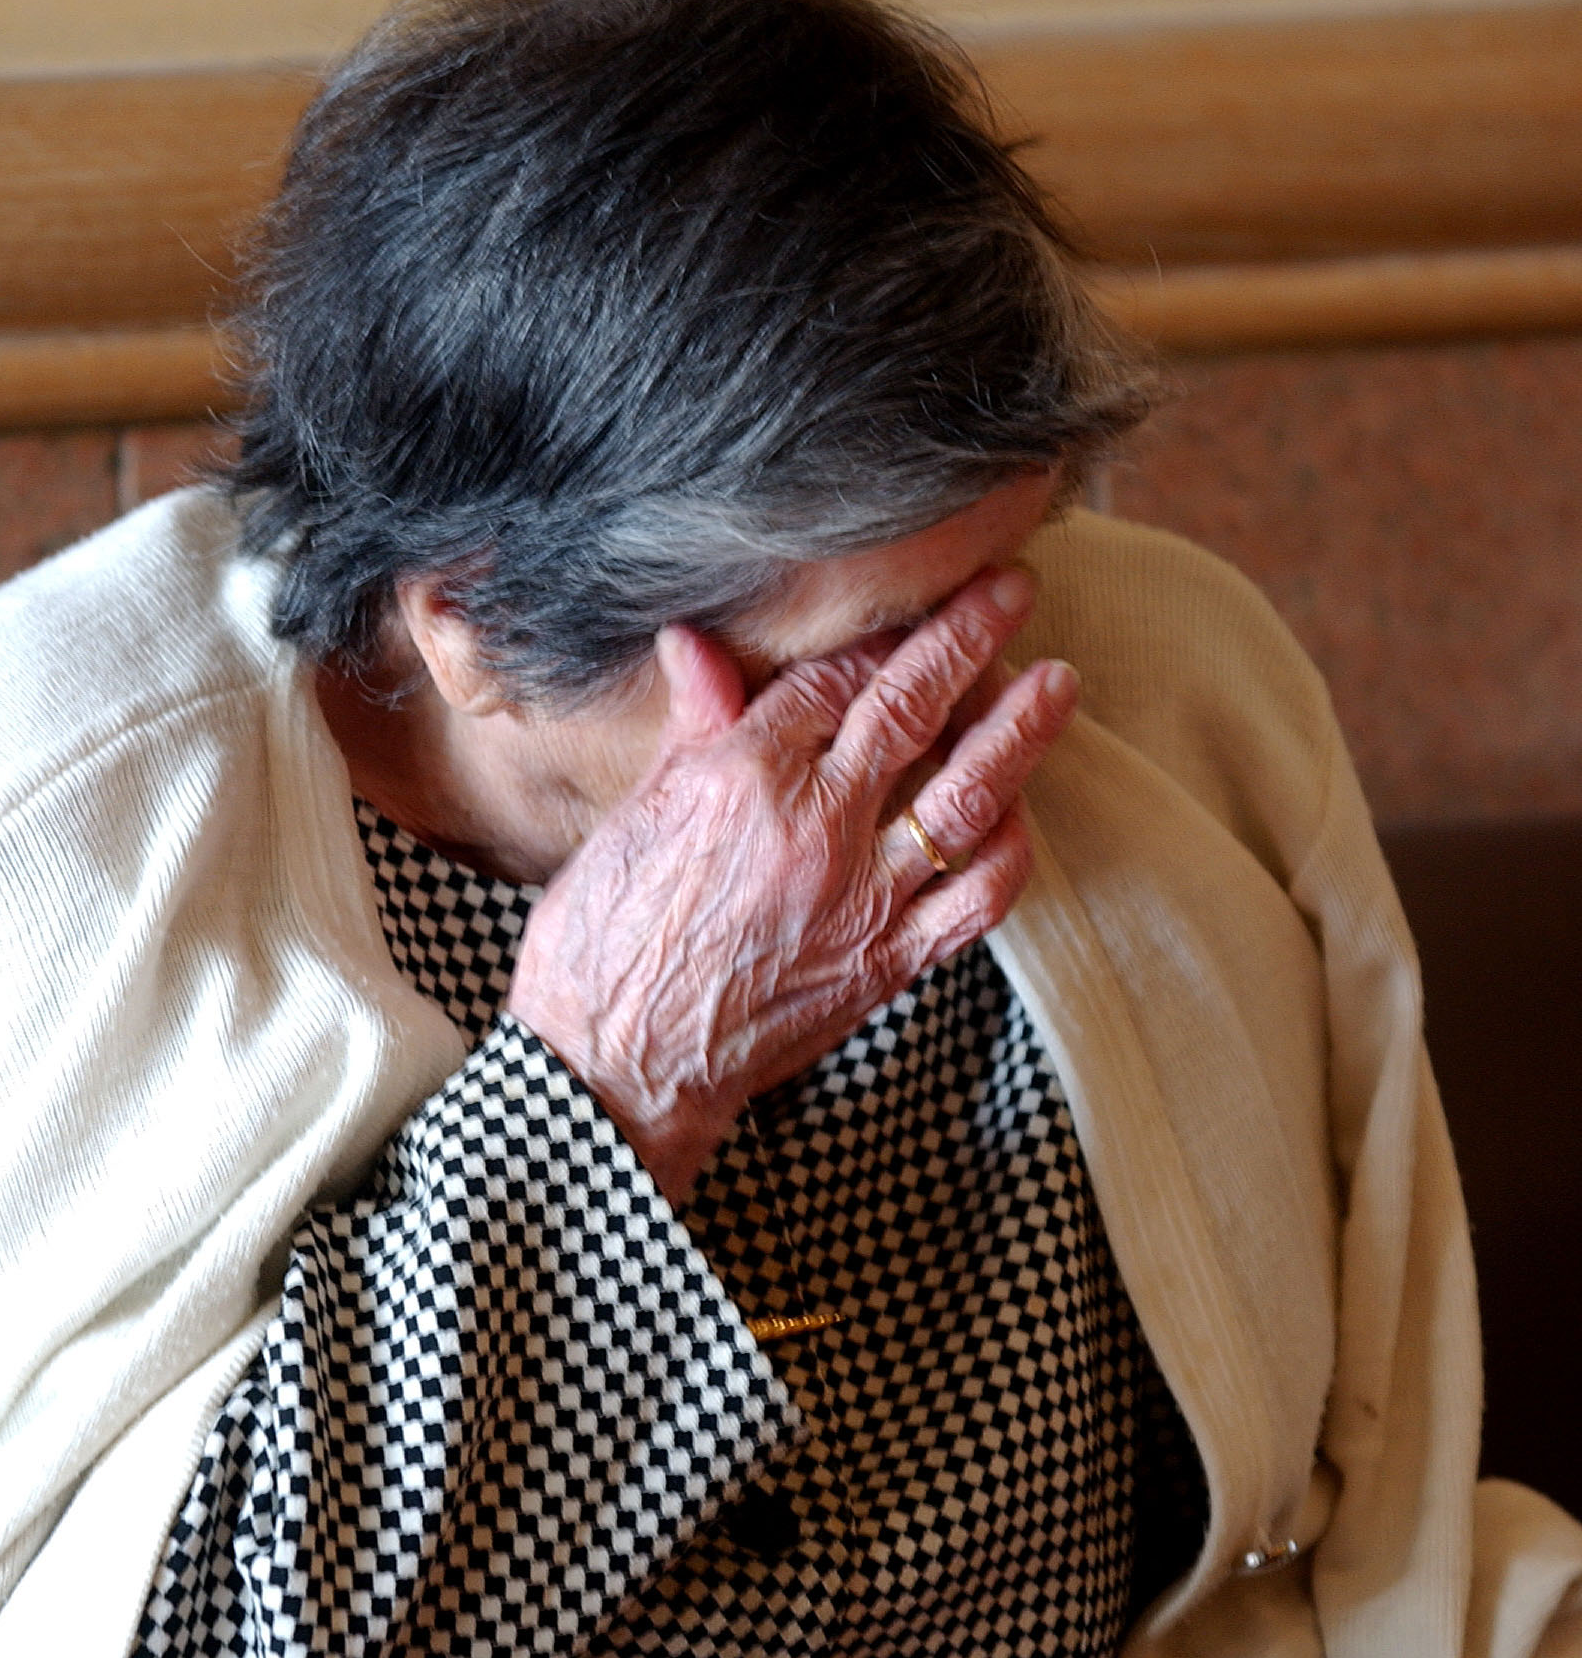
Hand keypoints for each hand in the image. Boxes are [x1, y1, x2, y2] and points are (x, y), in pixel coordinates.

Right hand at [506, 569, 1077, 1194]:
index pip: (832, 678)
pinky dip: (1011, 851)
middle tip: (1014, 589)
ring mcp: (858, 898)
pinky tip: (1018, 815)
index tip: (911, 610)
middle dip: (971, 637)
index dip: (880, 635)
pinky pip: (978, 900)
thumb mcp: (630, 815)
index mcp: (739, 775)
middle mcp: (812, 826)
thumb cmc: (600, 944)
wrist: (611, 1068)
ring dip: (1020, 731)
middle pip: (910, 707)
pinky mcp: (885, 965)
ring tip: (1057, 684)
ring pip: (965, 794)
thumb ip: (690, 727)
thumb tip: (693, 645)